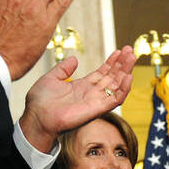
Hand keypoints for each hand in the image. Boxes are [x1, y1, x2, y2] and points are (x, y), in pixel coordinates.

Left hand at [18, 46, 136, 153]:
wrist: (37, 117)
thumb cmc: (40, 102)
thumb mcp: (51, 78)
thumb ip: (63, 69)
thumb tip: (74, 59)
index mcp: (82, 87)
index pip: (102, 73)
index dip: (111, 62)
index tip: (118, 51)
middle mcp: (91, 94)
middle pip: (113, 78)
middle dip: (122, 64)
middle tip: (129, 50)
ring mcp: (96, 102)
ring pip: (117, 86)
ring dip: (126, 72)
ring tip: (131, 57)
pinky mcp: (97, 110)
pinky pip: (115, 100)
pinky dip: (124, 89)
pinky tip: (128, 76)